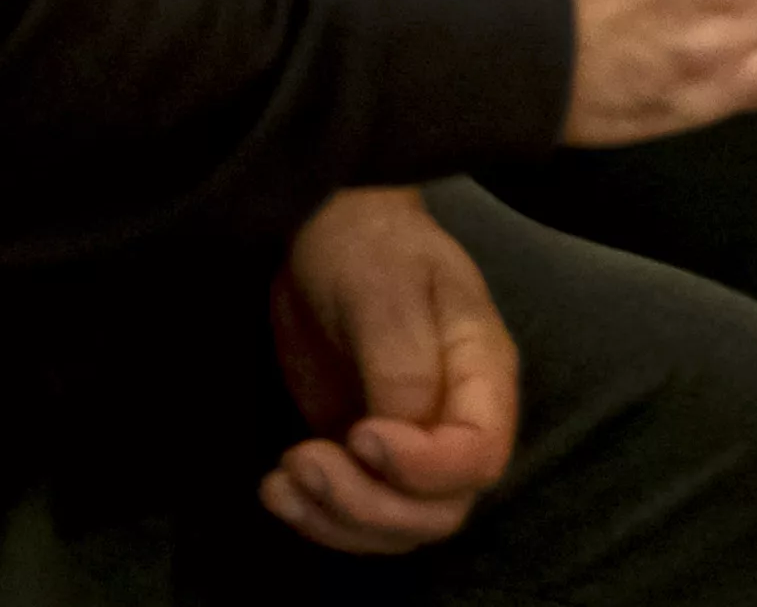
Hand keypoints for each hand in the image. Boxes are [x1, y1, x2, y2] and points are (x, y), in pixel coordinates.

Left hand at [258, 187, 517, 554]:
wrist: (327, 230)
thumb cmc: (368, 242)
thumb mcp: (385, 285)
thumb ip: (401, 362)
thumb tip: (400, 431)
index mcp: (482, 373)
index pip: (479, 455)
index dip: (424, 469)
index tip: (361, 436)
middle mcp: (456, 419)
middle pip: (439, 510)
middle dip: (370, 505)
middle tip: (305, 461)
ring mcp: (410, 444)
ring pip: (397, 526)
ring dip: (336, 520)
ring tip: (282, 481)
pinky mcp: (363, 453)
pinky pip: (356, 514)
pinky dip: (315, 517)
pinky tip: (275, 488)